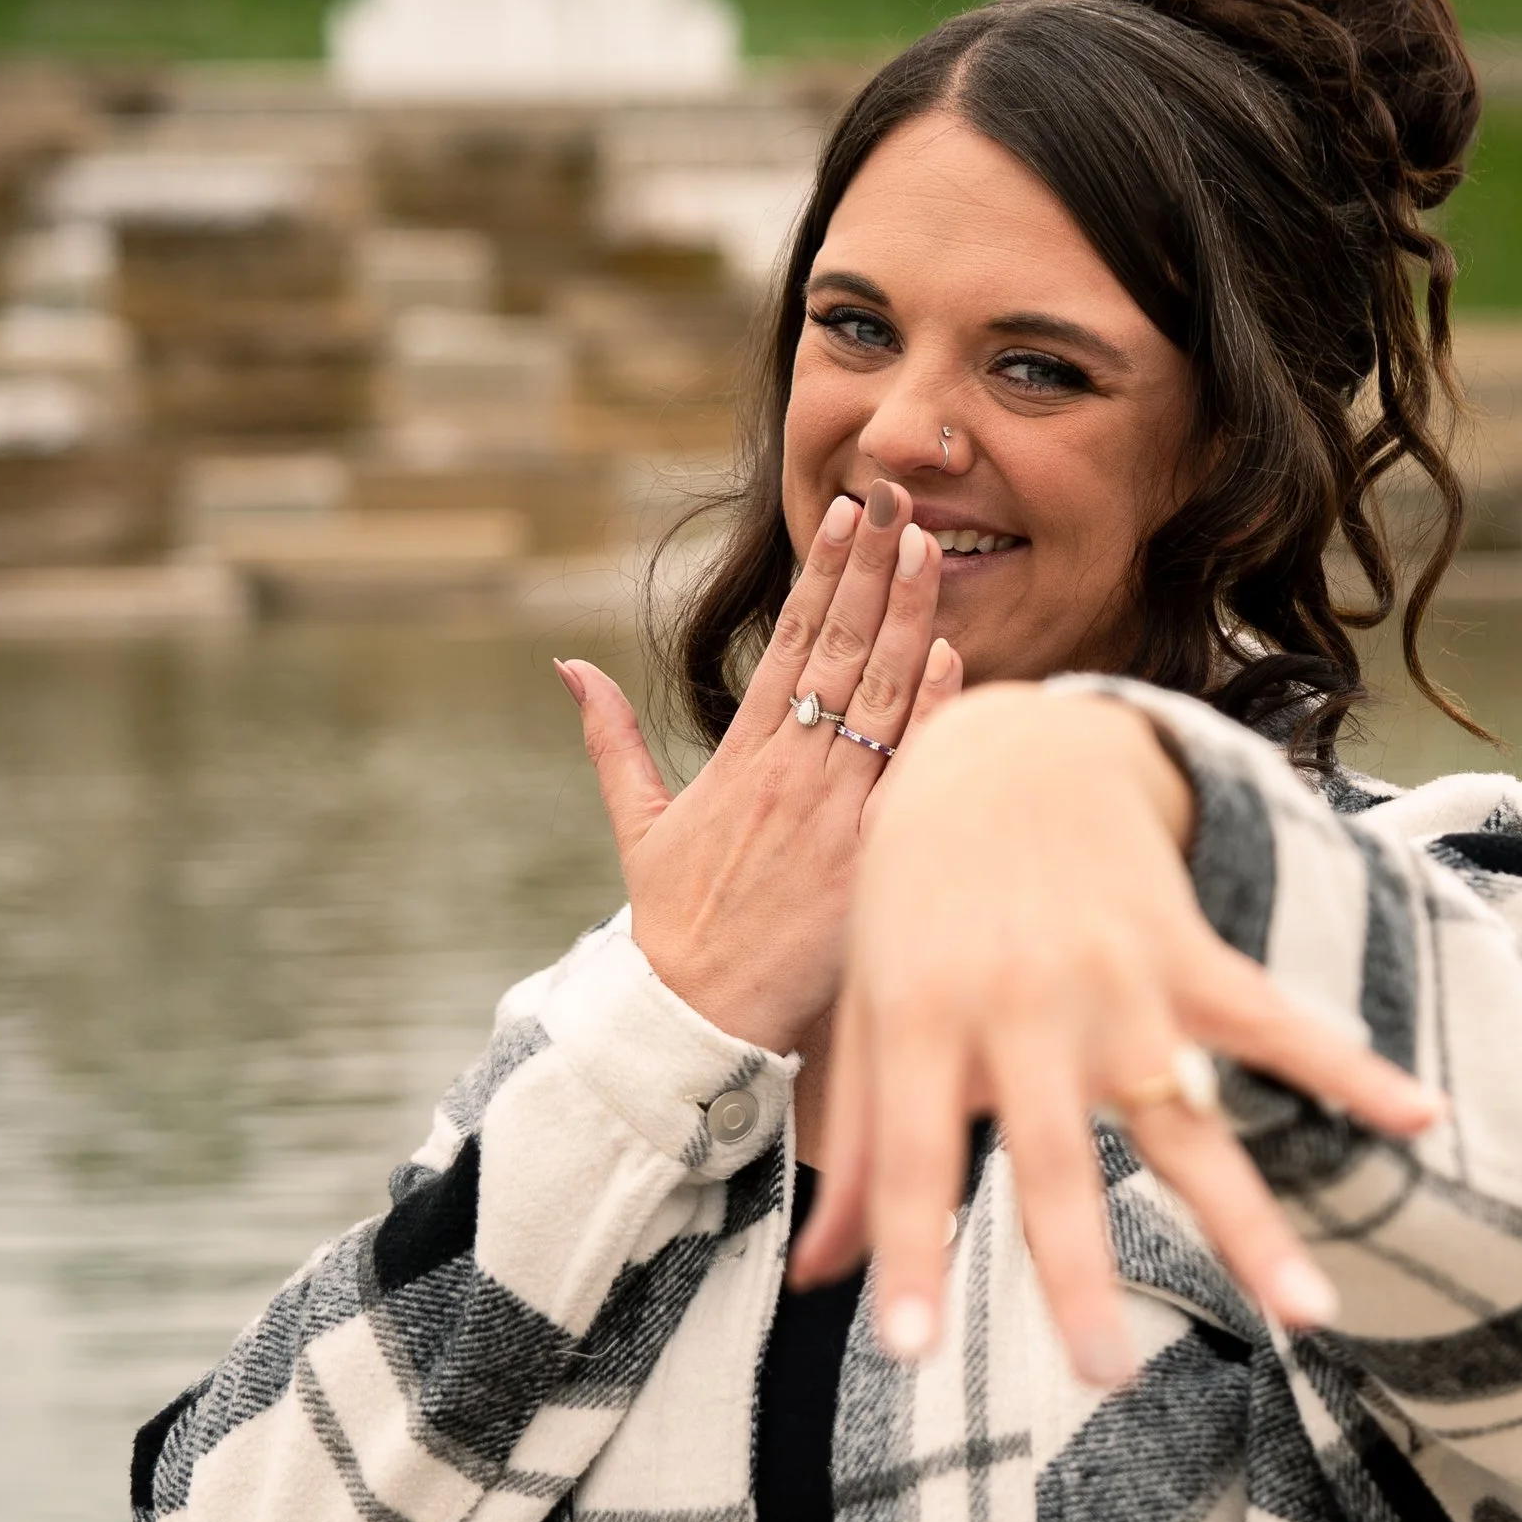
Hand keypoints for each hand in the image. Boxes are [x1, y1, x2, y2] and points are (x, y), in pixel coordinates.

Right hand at [559, 481, 962, 1049]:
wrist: (695, 1019)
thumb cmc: (676, 924)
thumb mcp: (636, 824)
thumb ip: (609, 738)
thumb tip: (566, 666)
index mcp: (740, 757)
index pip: (790, 644)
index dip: (820, 575)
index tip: (843, 515)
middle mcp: (789, 774)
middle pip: (841, 653)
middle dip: (872, 570)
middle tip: (900, 501)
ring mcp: (831, 816)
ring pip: (880, 700)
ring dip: (908, 620)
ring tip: (930, 550)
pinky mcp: (865, 865)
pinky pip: (907, 781)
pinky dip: (932, 721)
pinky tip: (954, 663)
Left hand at [793, 688, 1440, 1385]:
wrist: (1008, 746)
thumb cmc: (918, 895)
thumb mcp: (870, 1006)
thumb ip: (856, 1143)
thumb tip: (812, 1277)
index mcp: (923, 1019)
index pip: (912, 1157)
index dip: (910, 1252)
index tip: (909, 1351)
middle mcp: (1021, 1006)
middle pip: (1052, 1158)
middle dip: (1077, 1270)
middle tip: (1103, 1374)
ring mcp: (1117, 980)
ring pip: (1187, 1118)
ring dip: (1250, 1218)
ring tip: (1306, 1312)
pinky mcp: (1189, 951)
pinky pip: (1276, 1021)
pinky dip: (1351, 1068)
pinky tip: (1419, 1120)